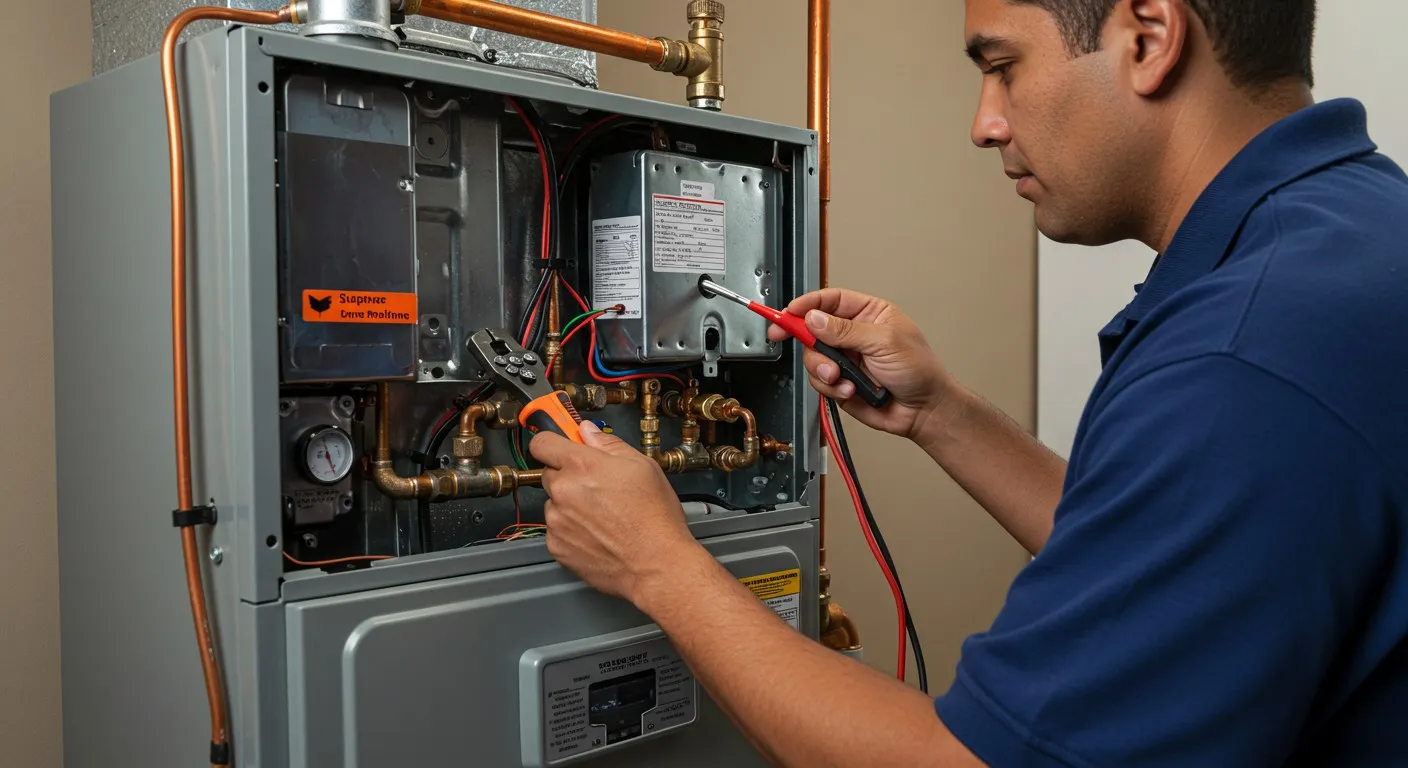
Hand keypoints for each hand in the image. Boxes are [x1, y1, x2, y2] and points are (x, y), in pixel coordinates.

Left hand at [529, 422, 700, 602]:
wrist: (656, 564)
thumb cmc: (655, 518)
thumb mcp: (643, 466)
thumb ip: (609, 444)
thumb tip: (589, 432)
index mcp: (581, 465)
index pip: (542, 443)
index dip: (551, 443)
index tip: (558, 447)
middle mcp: (563, 491)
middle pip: (549, 473)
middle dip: (568, 476)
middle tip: (596, 487)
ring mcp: (557, 521)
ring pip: (554, 504)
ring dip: (570, 505)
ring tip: (603, 516)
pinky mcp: (557, 546)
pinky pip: (557, 530)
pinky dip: (571, 530)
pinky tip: (597, 533)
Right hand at [767, 288, 956, 441]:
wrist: (924, 411)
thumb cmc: (919, 371)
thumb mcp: (884, 342)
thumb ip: (846, 330)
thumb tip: (814, 319)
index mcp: (868, 314)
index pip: (830, 301)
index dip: (807, 305)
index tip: (788, 313)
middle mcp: (853, 335)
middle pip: (813, 329)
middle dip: (807, 340)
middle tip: (793, 340)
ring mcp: (845, 360)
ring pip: (813, 358)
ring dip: (823, 370)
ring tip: (841, 378)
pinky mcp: (840, 383)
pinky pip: (820, 382)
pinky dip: (832, 388)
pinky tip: (851, 390)